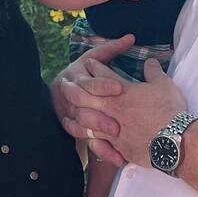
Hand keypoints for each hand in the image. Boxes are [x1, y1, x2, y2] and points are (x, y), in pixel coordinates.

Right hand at [51, 37, 132, 159]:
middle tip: (116, 125)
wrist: (67, 85)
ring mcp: (78, 116)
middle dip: (100, 118)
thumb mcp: (99, 55)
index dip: (104, 85)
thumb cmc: (89, 68)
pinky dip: (105, 152)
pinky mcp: (83, 132)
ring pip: (84, 129)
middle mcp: (75, 97)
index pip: (90, 82)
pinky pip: (91, 145)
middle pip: (85, 110)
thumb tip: (130, 36)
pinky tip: (119, 159)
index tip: (120, 88)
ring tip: (116, 140)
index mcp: (78, 76)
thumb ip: (112, 47)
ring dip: (100, 136)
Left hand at [61, 58, 186, 167]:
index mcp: (122, 91)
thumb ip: (153, 71)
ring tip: (67, 108)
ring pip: (83, 118)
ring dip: (73, 111)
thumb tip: (150, 61)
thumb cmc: (170, 111)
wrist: (174, 141)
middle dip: (72, 87)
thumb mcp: (164, 84)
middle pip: (83, 95)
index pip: (103, 74)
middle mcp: (111, 108)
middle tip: (64, 83)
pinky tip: (80, 134)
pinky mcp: (114, 145)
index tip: (90, 63)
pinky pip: (92, 139)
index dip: (95, 67)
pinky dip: (82, 134)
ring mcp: (110, 128)